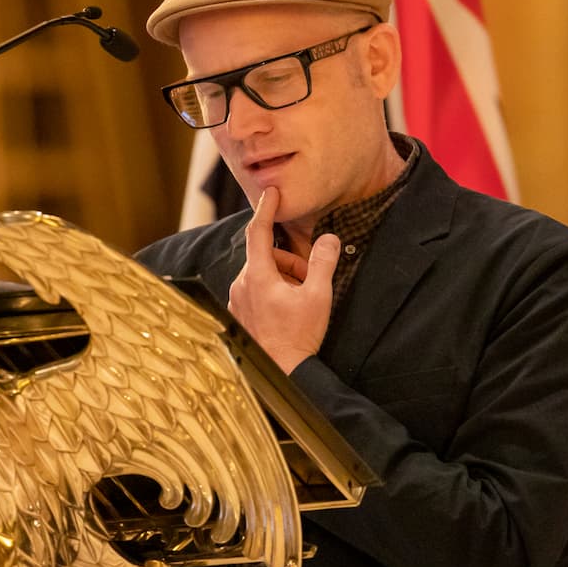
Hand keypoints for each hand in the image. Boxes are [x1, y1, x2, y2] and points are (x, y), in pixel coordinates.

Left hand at [228, 187, 340, 373]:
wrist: (282, 373)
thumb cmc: (298, 336)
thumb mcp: (318, 296)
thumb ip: (323, 262)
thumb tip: (329, 239)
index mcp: (257, 275)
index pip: (258, 232)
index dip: (266, 209)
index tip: (272, 193)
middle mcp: (241, 284)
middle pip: (266, 257)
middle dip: (290, 262)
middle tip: (310, 280)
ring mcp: (237, 301)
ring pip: (262, 274)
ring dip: (284, 278)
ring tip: (301, 301)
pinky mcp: (239, 314)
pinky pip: (256, 291)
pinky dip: (274, 292)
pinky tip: (289, 311)